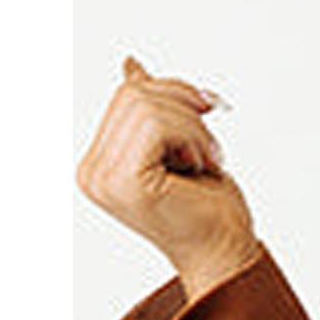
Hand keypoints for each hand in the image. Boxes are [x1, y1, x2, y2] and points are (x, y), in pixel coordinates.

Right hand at [77, 54, 259, 299]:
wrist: (227, 252)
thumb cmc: (209, 208)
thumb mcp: (178, 143)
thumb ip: (148, 110)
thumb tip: (132, 67)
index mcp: (98, 162)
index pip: (128, 96)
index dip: (175, 94)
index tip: (207, 115)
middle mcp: (92, 172)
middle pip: (135, 95)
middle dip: (186, 108)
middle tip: (210, 146)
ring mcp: (103, 178)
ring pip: (147, 106)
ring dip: (194, 128)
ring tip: (207, 160)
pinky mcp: (124, 181)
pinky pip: (156, 124)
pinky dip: (192, 137)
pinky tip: (201, 166)